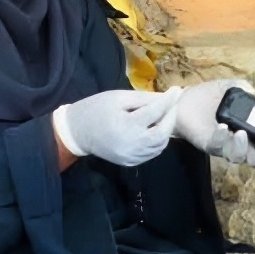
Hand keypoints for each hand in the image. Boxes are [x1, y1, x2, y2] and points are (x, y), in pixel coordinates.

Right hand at [53, 87, 182, 166]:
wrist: (77, 132)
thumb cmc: (96, 109)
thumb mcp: (118, 97)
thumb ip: (143, 98)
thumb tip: (165, 97)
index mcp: (127, 125)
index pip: (155, 112)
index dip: (169, 100)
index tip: (177, 90)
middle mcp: (131, 144)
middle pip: (162, 134)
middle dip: (171, 118)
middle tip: (173, 105)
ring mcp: (131, 156)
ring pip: (159, 146)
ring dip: (166, 131)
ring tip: (165, 116)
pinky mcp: (130, 163)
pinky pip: (150, 154)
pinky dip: (157, 143)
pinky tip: (155, 130)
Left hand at [173, 79, 254, 167]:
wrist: (186, 98)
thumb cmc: (212, 94)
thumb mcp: (234, 88)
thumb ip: (248, 91)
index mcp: (250, 130)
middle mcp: (239, 142)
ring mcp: (223, 146)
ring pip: (238, 157)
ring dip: (242, 148)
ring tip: (240, 132)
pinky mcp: (208, 145)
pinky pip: (217, 147)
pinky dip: (223, 138)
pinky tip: (223, 127)